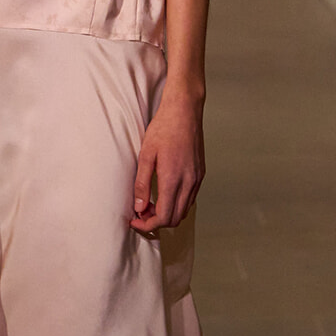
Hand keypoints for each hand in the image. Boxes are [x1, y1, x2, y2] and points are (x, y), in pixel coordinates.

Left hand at [129, 90, 204, 234]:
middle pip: (175, 218)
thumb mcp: (145, 155)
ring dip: (168, 214)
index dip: (148, 224)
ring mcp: (197, 178)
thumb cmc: (164, 128)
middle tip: (141, 212)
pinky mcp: (200, 174)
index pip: (163, 216)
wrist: (184, 111)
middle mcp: (189, 182)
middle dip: (157, 222)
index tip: (136, 220)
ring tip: (151, 204)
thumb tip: (139, 207)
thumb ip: (141, 184)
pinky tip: (165, 194)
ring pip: (184, 210)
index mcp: (173, 179)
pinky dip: (177, 204)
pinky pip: (190, 199)